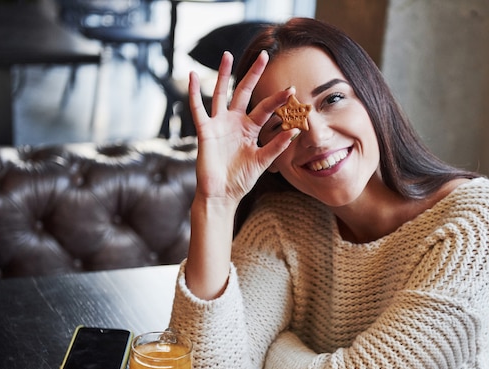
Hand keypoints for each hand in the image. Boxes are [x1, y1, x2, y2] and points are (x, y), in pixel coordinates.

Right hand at [188, 51, 297, 206]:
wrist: (221, 195)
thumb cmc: (240, 180)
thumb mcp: (262, 162)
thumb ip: (276, 146)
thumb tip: (295, 131)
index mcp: (250, 129)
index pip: (265, 108)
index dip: (277, 99)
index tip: (291, 89)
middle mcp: (234, 122)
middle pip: (244, 92)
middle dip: (253, 74)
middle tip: (264, 55)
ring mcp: (219, 124)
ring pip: (221, 94)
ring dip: (224, 75)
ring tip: (227, 54)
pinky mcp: (205, 131)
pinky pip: (198, 109)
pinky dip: (194, 93)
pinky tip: (193, 76)